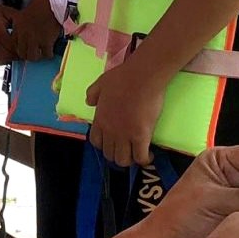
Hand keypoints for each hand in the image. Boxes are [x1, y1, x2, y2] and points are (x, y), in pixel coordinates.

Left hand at [6, 0, 62, 61]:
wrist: (53, 3)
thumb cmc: (42, 4)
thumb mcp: (26, 12)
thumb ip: (23, 24)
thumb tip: (26, 33)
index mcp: (17, 26)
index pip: (14, 43)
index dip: (21, 47)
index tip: (26, 47)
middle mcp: (23, 34)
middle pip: (21, 52)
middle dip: (28, 54)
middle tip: (34, 53)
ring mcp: (34, 39)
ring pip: (32, 57)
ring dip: (37, 56)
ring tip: (42, 54)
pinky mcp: (46, 42)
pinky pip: (46, 54)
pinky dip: (49, 54)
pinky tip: (51, 51)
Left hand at [84, 52, 170, 166]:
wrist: (142, 77)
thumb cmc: (123, 77)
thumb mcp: (101, 83)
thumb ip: (92, 93)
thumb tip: (89, 102)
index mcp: (100, 119)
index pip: (96, 142)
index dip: (104, 145)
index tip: (113, 142)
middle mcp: (110, 131)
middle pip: (109, 154)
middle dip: (117, 154)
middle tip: (127, 149)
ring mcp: (125, 135)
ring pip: (123, 160)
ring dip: (130, 160)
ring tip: (137, 153)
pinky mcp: (141, 136)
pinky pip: (140, 157)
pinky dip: (144, 159)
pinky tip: (149, 154)